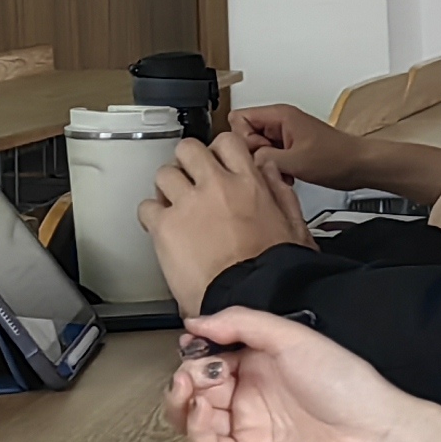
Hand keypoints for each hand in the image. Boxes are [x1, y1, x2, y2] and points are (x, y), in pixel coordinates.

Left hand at [137, 130, 308, 310]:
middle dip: (187, 162)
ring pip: (164, 173)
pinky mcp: (165, 227)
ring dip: (167, 187)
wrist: (250, 298)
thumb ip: (280, 193)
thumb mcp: (294, 227)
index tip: (215, 163)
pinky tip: (161, 227)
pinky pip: (146, 207)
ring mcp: (188, 205)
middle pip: (188, 149)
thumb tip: (268, 171)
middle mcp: (216, 187)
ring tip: (173, 204)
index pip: (226, 142)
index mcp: (249, 184)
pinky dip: (151, 215)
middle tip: (189, 179)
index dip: (217, 152)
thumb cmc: (273, 272)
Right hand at [165, 301, 417, 441]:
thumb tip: (198, 321)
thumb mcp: (292, 337)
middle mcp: (251, 395)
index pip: (210, 358)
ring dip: (181, 402)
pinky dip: (196, 430)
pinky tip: (200, 411)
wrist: (377, 435)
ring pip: (195, 419)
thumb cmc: (348, 386)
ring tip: (187, 388)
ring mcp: (250, 427)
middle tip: (191, 371)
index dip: (195, 352)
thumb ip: (242, 323)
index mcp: (260, 363)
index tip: (191, 345)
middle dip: (185, 376)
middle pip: (196, 388)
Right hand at [228, 100, 360, 181]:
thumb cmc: (338, 157)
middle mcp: (280, 122)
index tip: (257, 153)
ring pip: (257, 147)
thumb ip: (264, 158)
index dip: (243, 139)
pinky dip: (274, 168)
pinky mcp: (291, 148)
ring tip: (283, 172)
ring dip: (266, 164)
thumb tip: (245, 160)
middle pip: (246, 134)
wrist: (359, 166)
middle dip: (255, 154)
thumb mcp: (296, 161)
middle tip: (272, 164)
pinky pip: (270, 156)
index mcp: (280, 115)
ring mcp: (285, 135)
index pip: (239, 118)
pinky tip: (288, 176)